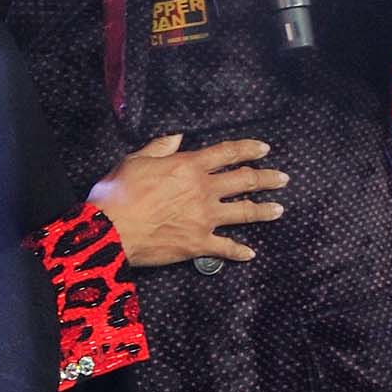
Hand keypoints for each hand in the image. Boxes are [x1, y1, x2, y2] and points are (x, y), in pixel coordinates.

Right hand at [88, 134, 287, 266]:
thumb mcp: (134, 161)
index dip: (248, 149)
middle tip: (282, 178)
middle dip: (267, 178)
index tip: (264, 148)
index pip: (227, 153)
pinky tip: (249, 253)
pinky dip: (239, 251)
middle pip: (245, 181)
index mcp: (188, 167)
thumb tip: (176, 138)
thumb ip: (158, 148)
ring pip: (244, 212)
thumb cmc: (117, 194)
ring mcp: (204, 218)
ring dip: (264, 210)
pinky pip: (226, 248)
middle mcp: (203, 190)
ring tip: (279, 210)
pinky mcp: (198, 243)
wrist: (110, 230)